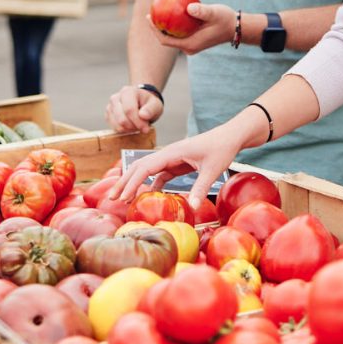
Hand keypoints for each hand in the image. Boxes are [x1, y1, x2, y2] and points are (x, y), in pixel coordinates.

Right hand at [106, 84, 162, 131]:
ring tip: (137, 125)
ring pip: (117, 125)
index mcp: (127, 91)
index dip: (138, 122)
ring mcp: (110, 106)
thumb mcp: (156, 105)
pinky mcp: (108, 115)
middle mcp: (115, 98)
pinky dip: (124, 130)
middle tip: (142, 127)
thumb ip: (151, 109)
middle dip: (134, 127)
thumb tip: (143, 115)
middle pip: (122, 119)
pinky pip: (114, 128)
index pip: (129, 110)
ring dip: (129, 129)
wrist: (140, 102)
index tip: (146, 129)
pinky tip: (131, 125)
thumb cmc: (148, 103)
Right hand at [110, 121, 250, 205]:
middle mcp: (168, 153)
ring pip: (146, 170)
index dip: (132, 182)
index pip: (145, 167)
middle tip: (112, 198)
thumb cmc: (222, 149)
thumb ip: (201, 187)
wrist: (230, 136)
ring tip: (123, 199)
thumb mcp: (213, 169)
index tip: (123, 197)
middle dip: (125, 182)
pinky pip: (159, 174)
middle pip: (139, 167)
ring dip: (134, 182)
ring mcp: (171, 158)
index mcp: (172, 152)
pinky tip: (146, 196)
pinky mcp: (177, 163)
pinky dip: (150, 184)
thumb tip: (192, 207)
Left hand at [150, 2, 236, 54]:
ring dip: (164, 26)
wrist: (236, 28)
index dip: (154, 30)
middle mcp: (189, 47)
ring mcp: (191, 45)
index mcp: (190, 44)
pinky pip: (179, 34)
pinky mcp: (194, 41)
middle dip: (156, 27)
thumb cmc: (225, 20)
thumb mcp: (214, 13)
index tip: (149, 17)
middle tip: (150, 12)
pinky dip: (173, 25)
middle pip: (166, 39)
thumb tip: (189, 8)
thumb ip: (202, 11)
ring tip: (158, 11)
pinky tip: (171, 13)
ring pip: (172, 37)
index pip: (166, 40)